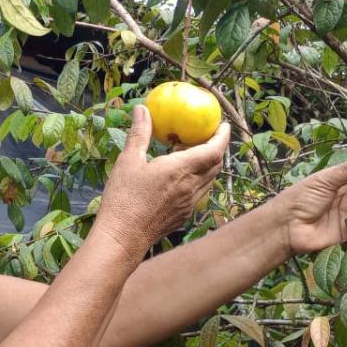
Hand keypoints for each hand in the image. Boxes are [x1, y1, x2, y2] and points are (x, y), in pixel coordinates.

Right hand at [96, 105, 229, 257]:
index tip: (223, 125)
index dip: (222, 137)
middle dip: (217, 148)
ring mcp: (189, 205)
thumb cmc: (124, 198)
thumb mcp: (128, 161)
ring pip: (208, 181)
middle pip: (216, 165)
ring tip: (192, 155)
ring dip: (207, 165)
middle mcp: (191, 187)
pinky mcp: (183, 216)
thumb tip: (141, 109)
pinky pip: (198, 194)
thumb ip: (139, 133)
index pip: (214, 150)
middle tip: (209, 136)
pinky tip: (179, 179)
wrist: (123, 237)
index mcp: (181, 170)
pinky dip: (197, 181)